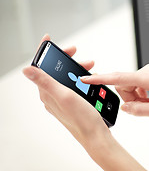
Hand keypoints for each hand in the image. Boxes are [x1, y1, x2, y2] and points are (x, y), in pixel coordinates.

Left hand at [23, 35, 145, 169]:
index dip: (44, 52)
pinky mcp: (72, 101)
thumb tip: (26, 70)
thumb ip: (46, 82)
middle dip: (66, 59)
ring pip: (66, 76)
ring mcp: (62, 98)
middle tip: (76, 52)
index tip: (48, 39)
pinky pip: (74, 84)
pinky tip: (90, 79)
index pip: (40, 68)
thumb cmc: (81, 119)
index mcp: (47, 92)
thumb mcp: (63, 96)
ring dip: (76, 68)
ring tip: (90, 66)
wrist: (95, 135)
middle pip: (54, 70)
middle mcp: (52, 95)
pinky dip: (81, 78)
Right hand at [81, 63, 148, 118]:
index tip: (86, 78)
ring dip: (137, 98)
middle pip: (124, 84)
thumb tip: (125, 107)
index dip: (101, 79)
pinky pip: (139, 84)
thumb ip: (139, 110)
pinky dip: (142, 94)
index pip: (119, 77)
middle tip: (146, 107)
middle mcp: (148, 70)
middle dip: (130, 98)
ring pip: (131, 85)